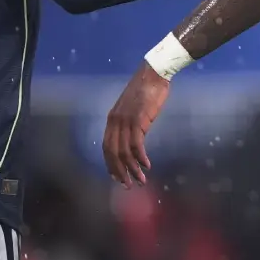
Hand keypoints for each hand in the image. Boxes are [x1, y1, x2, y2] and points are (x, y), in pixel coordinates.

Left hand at [103, 62, 169, 188]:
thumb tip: (134, 138)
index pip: (106, 147)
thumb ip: (129, 122)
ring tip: (140, 180)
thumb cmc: (146, 90)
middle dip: (119, 171)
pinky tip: (146, 165)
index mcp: (112, 119)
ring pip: (124, 152)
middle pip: (112, 153)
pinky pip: (136, 145)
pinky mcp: (138, 120)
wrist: (153, 74)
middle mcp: (115, 121)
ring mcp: (125, 121)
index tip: (116, 177)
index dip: (110, 164)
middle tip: (127, 185)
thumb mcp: (133, 108)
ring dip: (132, 169)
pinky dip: (140, 158)